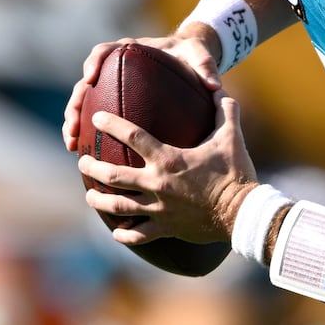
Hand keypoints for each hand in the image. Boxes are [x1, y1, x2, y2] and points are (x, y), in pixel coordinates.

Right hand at [61, 28, 221, 153]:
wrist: (189, 60)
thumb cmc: (191, 56)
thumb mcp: (199, 57)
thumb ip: (205, 67)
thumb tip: (214, 85)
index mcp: (128, 51)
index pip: (103, 52)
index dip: (93, 63)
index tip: (90, 78)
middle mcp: (113, 68)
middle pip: (85, 83)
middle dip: (75, 104)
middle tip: (73, 124)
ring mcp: (111, 87)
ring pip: (84, 103)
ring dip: (75, 123)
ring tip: (73, 144)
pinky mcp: (113, 103)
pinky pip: (96, 119)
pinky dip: (90, 134)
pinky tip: (88, 153)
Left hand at [76, 90, 258, 246]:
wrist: (243, 213)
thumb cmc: (236, 173)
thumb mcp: (231, 137)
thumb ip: (224, 111)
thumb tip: (220, 90)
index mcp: (168, 159)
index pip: (133, 136)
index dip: (111, 124)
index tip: (96, 117)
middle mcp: (157, 183)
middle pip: (112, 175)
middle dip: (91, 167)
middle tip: (82, 162)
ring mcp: (158, 208)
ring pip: (118, 207)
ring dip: (99, 201)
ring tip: (90, 196)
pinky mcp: (165, 228)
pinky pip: (138, 235)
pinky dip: (124, 234)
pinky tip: (116, 231)